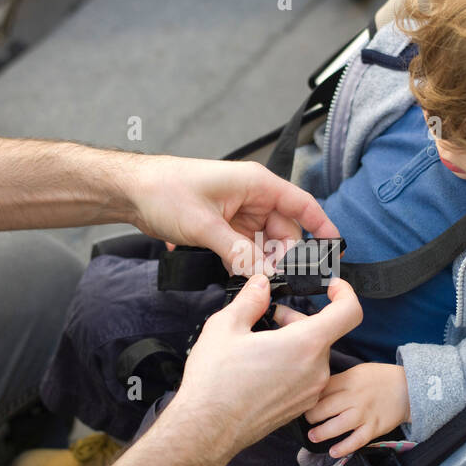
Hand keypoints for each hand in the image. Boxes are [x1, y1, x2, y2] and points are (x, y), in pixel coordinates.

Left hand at [130, 155, 338, 273]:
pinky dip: (246, 263)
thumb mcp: (205, 225)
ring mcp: (238, 214)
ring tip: (255, 281)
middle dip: (284, 257)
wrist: (131, 191)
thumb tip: (262, 275)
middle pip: (285, 231)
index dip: (322, 226)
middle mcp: (252, 197)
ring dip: (262, 263)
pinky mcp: (224, 228)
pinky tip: (239, 276)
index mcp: (256, 184)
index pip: (301, 205)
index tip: (334, 249)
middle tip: (278, 281)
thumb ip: (237, 252)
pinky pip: (246, 249)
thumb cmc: (165, 190)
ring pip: (265, 244)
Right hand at [166, 276, 362, 465]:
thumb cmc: (216, 381)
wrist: (207, 429)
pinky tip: (260, 368)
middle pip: (323, 333)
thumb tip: (262, 285)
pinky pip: (305, 376)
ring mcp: (310, 392)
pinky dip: (290, 365)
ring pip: (313, 355)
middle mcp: (316, 370)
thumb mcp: (226, 326)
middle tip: (266, 320)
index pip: (348, 312)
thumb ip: (251, 299)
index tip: (331, 287)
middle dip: (297, 320)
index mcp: (306, 345)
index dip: (344, 293)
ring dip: (293, 344)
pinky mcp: (300, 407)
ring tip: (258, 346)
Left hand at [303, 363, 409, 458]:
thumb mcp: (357, 371)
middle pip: (325, 408)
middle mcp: (354, 398)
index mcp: (348, 381)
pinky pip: (357, 440)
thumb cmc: (380, 378)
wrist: (408, 388)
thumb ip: (339, 381)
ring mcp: (364, 414)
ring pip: (338, 426)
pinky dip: (344, 448)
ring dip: (322, 433)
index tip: (304, 404)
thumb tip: (317, 391)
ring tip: (313, 436)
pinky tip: (333, 452)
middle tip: (307, 420)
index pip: (321, 390)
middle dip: (311, 416)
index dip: (309, 399)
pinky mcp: (374, 428)